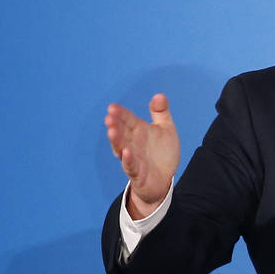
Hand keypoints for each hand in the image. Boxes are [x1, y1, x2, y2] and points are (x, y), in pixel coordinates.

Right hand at [105, 93, 180, 217]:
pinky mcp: (137, 173)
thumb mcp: (165, 129)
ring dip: (116, 140)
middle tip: (109, 117)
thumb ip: (161, 112)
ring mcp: (133, 158)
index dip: (120, 114)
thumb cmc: (161, 152)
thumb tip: (159, 95)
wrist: (164, 178)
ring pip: (121, 148)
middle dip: (115, 125)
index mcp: (137, 130)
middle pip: (121, 132)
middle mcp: (132, 143)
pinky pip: (131, 166)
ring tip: (112, 131)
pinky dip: (128, 160)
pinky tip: (126, 152)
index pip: (127, 119)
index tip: (112, 107)